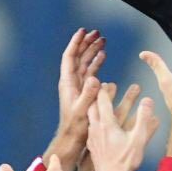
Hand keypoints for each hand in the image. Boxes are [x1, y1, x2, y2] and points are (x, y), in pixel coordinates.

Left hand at [45, 29, 105, 168]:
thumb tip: (94, 78)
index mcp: (68, 83)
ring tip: (102, 40)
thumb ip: (88, 95)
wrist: (72, 140)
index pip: (70, 57)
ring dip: (92, 51)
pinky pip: (90, 72)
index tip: (83, 31)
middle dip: (86, 43)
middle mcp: (71, 82)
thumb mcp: (83, 111)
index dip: (76, 43)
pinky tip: (103, 56)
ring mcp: (77, 86)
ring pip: (84, 63)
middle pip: (77, 57)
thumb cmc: (76, 128)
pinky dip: (96, 62)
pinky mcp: (84, 92)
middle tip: (97, 32)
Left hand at [85, 84, 156, 170]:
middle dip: (98, 97)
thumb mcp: (139, 138)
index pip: (102, 101)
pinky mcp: (92, 147)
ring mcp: (92, 138)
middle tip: (104, 91)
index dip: (105, 90)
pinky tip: (99, 126)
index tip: (108, 83)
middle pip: (92, 107)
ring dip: (95, 109)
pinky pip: (91, 129)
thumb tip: (148, 100)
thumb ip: (144, 118)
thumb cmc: (126, 161)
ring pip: (90, 118)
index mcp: (106, 124)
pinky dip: (94, 122)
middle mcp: (96, 128)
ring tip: (101, 105)